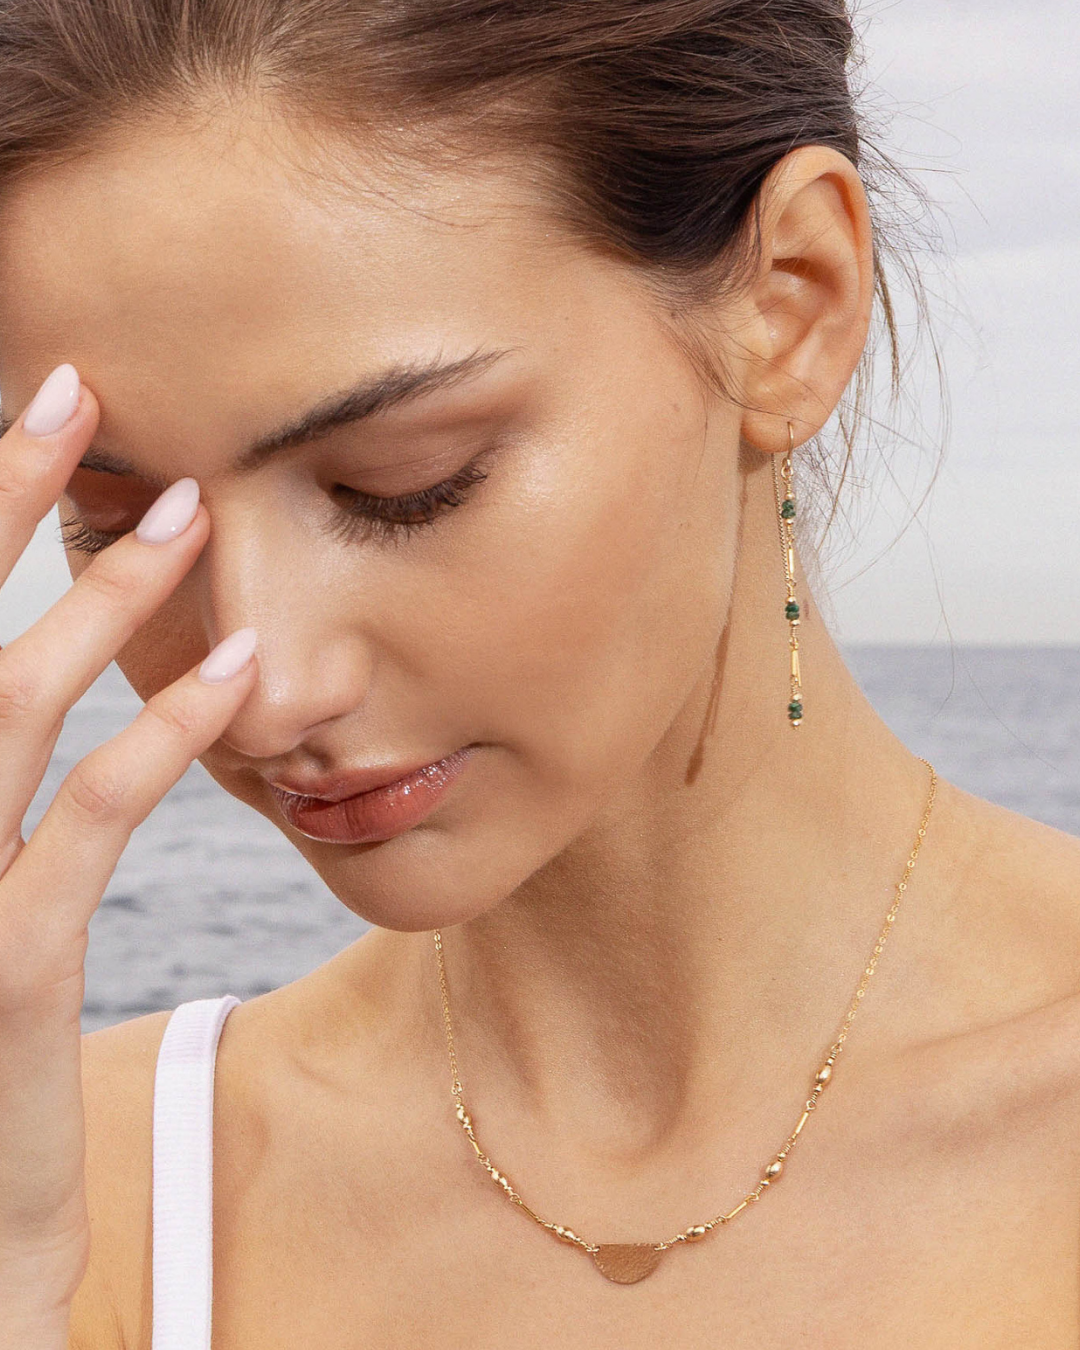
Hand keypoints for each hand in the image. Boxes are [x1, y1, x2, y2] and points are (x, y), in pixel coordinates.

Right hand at [0, 363, 257, 1345]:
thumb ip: (4, 794)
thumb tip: (47, 681)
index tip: (32, 426)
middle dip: (6, 501)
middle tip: (78, 392)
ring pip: (13, 698)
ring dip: (103, 594)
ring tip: (187, 511)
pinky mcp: (10, 957)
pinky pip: (93, 813)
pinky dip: (167, 731)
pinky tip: (236, 668)